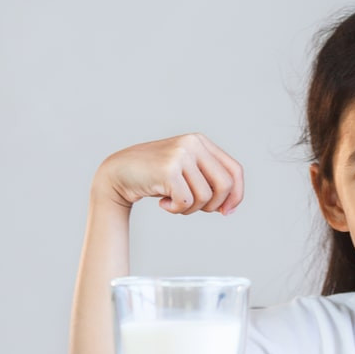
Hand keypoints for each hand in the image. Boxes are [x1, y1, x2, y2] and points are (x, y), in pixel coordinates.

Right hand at [94, 133, 243, 215]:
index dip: (237, 194)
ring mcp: (180, 154)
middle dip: (214, 205)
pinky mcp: (168, 169)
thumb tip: (229, 207)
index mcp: (201, 142)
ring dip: (191, 209)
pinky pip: (186, 201)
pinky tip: (163, 203)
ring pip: (205, 196)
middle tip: (196, 209)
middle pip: (225, 185)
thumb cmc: (155, 177)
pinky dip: (176, 210)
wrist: (118, 173)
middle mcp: (193, 143)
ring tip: (174, 203)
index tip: (227, 212)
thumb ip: (208, 182)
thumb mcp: (187, 174)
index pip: (235, 170)